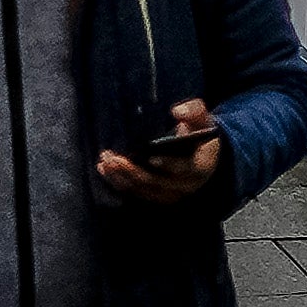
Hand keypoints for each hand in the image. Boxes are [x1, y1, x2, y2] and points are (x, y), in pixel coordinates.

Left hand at [95, 100, 225, 213]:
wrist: (200, 153)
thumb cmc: (199, 133)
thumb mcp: (201, 119)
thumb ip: (193, 111)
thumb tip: (177, 111)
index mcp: (201, 167)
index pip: (185, 168)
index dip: (168, 164)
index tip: (151, 157)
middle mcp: (186, 185)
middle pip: (157, 182)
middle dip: (132, 170)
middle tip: (112, 158)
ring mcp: (170, 193)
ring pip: (143, 189)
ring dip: (121, 177)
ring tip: (104, 162)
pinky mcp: (156, 195)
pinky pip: (136, 192)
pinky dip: (119, 182)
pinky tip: (105, 170)